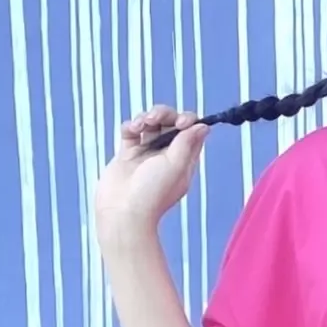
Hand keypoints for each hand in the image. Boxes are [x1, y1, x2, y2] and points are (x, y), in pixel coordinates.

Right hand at [93, 104, 209, 243]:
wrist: (122, 212)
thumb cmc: (152, 193)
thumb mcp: (176, 165)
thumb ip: (188, 143)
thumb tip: (203, 125)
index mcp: (183, 160)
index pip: (191, 132)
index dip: (187, 120)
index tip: (180, 122)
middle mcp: (166, 156)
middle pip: (170, 123)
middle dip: (164, 114)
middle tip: (154, 118)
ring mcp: (146, 154)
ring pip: (150, 124)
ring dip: (146, 117)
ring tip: (140, 125)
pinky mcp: (127, 155)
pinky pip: (131, 132)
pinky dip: (131, 126)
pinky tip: (131, 130)